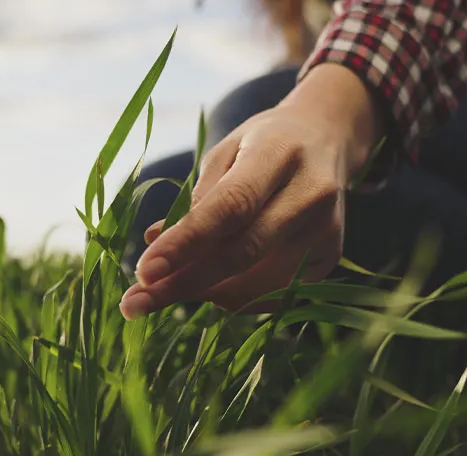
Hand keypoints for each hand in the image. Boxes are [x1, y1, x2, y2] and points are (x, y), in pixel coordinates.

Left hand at [120, 64, 380, 319]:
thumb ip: (195, 199)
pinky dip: (234, 298)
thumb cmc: (262, 144)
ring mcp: (327, 231)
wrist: (327, 140)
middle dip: (184, 283)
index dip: (185, 243)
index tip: (143, 271)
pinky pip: (275, 295)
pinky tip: (207, 288)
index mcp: (279, 154)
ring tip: (163, 292)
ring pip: (258, 284)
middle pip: (243, 253)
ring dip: (204, 294)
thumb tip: (155, 245)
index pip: (230, 207)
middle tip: (134, 303)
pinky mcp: (331, 259)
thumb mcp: (225, 151)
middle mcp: (311, 195)